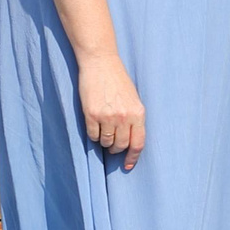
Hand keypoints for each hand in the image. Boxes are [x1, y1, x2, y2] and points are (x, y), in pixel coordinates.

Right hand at [78, 51, 146, 170]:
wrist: (101, 64)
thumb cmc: (118, 81)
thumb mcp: (133, 99)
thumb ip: (133, 118)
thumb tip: (130, 140)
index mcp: (138, 113)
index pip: (138, 143)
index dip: (133, 157)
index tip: (128, 165)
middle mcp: (124, 116)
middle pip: (121, 145)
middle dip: (116, 149)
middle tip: (112, 146)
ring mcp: (107, 116)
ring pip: (106, 142)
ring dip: (104, 142)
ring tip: (103, 132)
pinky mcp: (91, 114)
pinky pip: (93, 135)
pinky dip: (93, 135)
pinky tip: (94, 127)